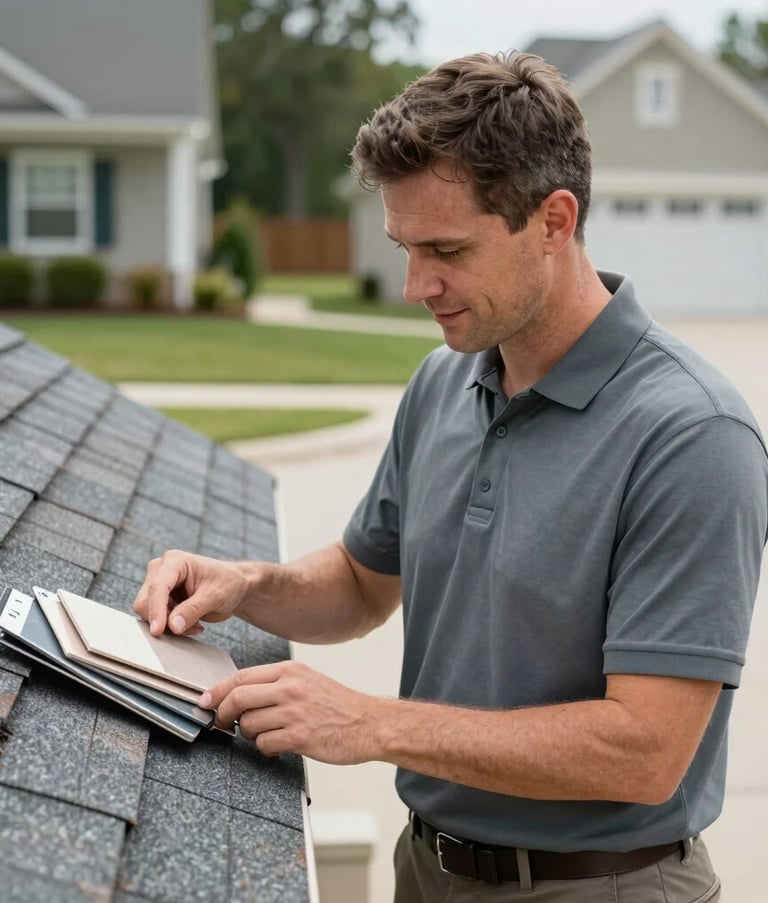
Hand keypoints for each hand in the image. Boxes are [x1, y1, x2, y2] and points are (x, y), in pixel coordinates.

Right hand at [133, 550, 250, 635]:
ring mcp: (158, 584)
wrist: (233, 586)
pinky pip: (156, 618)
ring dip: (170, 625)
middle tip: (192, 627)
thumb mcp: (214, 596)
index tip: (158, 631)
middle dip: (165, 620)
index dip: (156, 610)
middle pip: (145, 601)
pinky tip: (192, 623)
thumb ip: (192, 610)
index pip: (158, 587)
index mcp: (175, 561)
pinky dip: (172, 626)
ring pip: (148, 613)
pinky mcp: (160, 598)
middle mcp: (161, 570)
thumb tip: (172, 626)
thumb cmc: (227, 583)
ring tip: (196, 624)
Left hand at [201, 661, 378, 762]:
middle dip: (222, 713)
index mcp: (290, 671)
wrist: (369, 723)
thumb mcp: (307, 680)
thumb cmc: (338, 704)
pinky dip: (265, 748)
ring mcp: (294, 713)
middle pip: (238, 698)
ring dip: (249, 733)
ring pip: (248, 724)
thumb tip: (239, 693)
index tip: (206, 701)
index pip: (241, 677)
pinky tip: (278, 745)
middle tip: (221, 723)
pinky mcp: (299, 737)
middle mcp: (290, 688)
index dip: (217, 690)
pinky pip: (264, 744)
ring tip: (265, 733)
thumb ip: (276, 684)